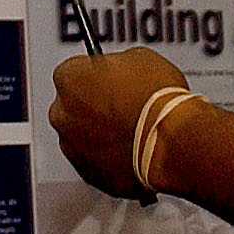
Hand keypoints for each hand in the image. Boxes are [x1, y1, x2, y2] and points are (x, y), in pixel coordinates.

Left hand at [48, 49, 188, 198]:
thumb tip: (122, 69)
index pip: (72, 71)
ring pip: (81, 137)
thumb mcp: (141, 59)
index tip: (109, 78)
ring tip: (132, 129)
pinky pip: (95, 162)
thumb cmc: (156, 101)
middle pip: (72, 106)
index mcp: (69, 78)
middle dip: (94, 106)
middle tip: (123, 104)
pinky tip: (133, 149)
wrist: (171, 142)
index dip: (95, 75)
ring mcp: (72, 147)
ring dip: (100, 133)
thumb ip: (118, 64)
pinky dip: (109, 157)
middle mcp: (62, 114)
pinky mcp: (89, 174)